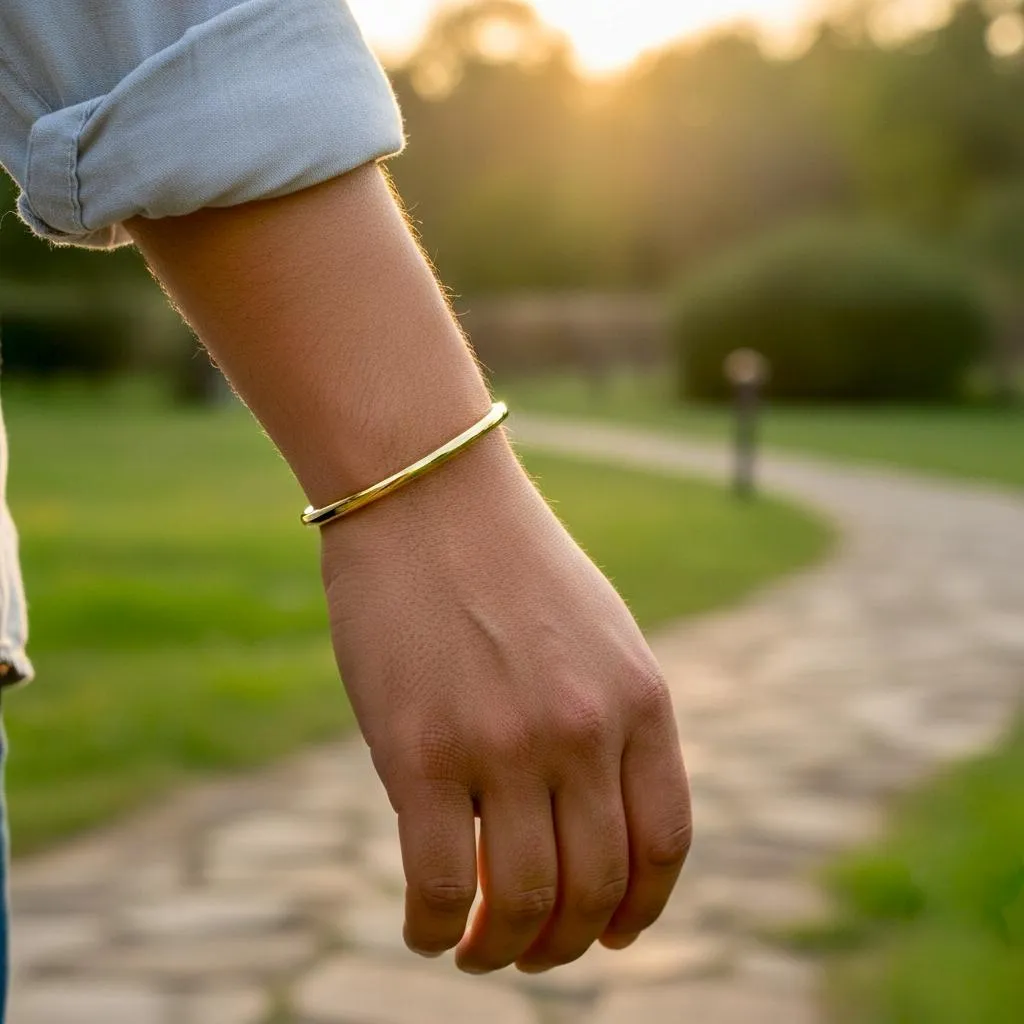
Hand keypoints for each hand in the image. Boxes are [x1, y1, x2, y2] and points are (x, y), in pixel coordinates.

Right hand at [320, 432, 690, 973]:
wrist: (428, 493)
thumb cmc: (509, 562)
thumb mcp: (598, 635)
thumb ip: (613, 722)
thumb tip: (595, 821)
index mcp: (639, 700)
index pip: (664, 844)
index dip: (641, 911)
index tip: (612, 937)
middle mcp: (584, 731)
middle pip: (595, 888)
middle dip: (565, 944)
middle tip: (533, 952)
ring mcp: (505, 745)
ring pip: (521, 902)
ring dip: (504, 951)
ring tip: (480, 952)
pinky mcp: (421, 752)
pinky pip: (439, 885)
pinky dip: (435, 931)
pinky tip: (427, 933)